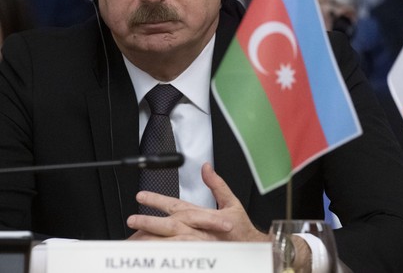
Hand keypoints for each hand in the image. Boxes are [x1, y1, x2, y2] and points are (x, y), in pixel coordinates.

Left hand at [127, 163, 267, 241]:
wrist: (251, 248)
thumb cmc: (241, 229)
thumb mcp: (231, 202)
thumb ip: (217, 184)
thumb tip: (206, 167)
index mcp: (203, 214)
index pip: (175, 204)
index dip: (157, 199)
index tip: (141, 196)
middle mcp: (197, 229)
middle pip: (169, 224)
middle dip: (148, 221)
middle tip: (132, 219)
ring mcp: (196, 244)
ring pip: (169, 241)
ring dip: (151, 239)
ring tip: (134, 239)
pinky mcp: (197, 255)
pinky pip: (177, 255)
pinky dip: (164, 253)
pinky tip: (151, 254)